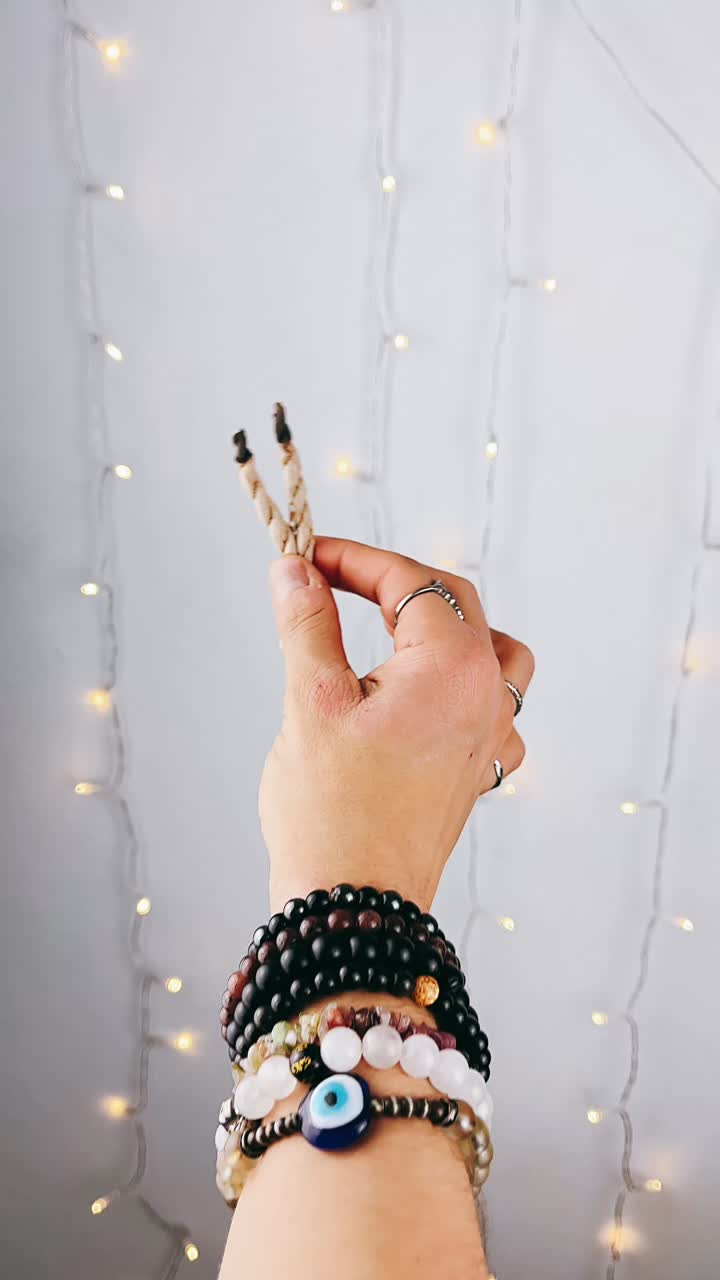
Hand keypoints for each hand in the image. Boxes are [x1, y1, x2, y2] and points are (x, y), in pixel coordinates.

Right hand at [260, 537, 533, 910]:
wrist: (356, 906)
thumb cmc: (332, 812)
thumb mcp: (312, 701)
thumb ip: (307, 624)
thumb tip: (294, 570)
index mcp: (452, 666)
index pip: (409, 581)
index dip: (353, 559)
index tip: (305, 558)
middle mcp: (487, 694)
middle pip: (454, 603)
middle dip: (390, 583)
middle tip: (328, 582)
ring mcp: (491, 735)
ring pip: (491, 650)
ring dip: (442, 626)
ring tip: (389, 629)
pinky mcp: (479, 770)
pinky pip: (493, 705)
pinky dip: (460, 683)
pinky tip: (420, 696)